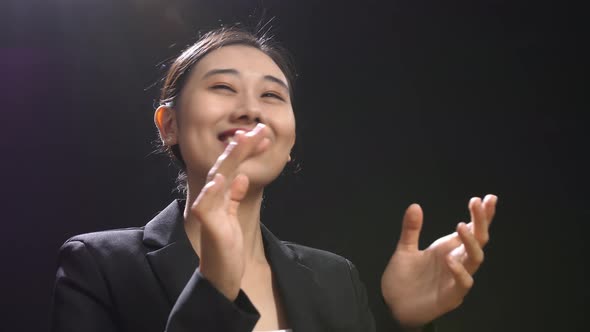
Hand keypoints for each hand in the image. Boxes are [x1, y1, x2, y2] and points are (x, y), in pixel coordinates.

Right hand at [189, 123, 269, 300]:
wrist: (220, 274)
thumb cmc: (226, 246)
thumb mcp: (233, 216)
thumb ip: (234, 196)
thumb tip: (241, 177)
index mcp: (221, 196)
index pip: (234, 166)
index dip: (246, 150)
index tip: (262, 135)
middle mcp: (213, 199)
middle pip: (226, 167)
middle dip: (241, 147)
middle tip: (257, 130)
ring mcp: (209, 211)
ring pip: (217, 179)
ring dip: (229, 160)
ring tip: (240, 141)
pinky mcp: (208, 226)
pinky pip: (207, 206)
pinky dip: (212, 192)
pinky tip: (220, 179)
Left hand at [381, 194, 497, 326]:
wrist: (393, 305)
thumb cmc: (403, 279)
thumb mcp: (404, 250)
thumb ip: (411, 229)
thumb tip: (415, 206)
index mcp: (448, 248)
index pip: (471, 229)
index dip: (481, 215)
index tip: (488, 198)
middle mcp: (456, 261)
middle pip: (478, 240)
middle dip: (481, 221)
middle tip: (478, 203)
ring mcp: (455, 278)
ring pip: (475, 259)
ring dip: (470, 242)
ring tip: (461, 226)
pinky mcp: (451, 295)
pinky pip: (463, 283)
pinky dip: (459, 271)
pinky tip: (449, 259)